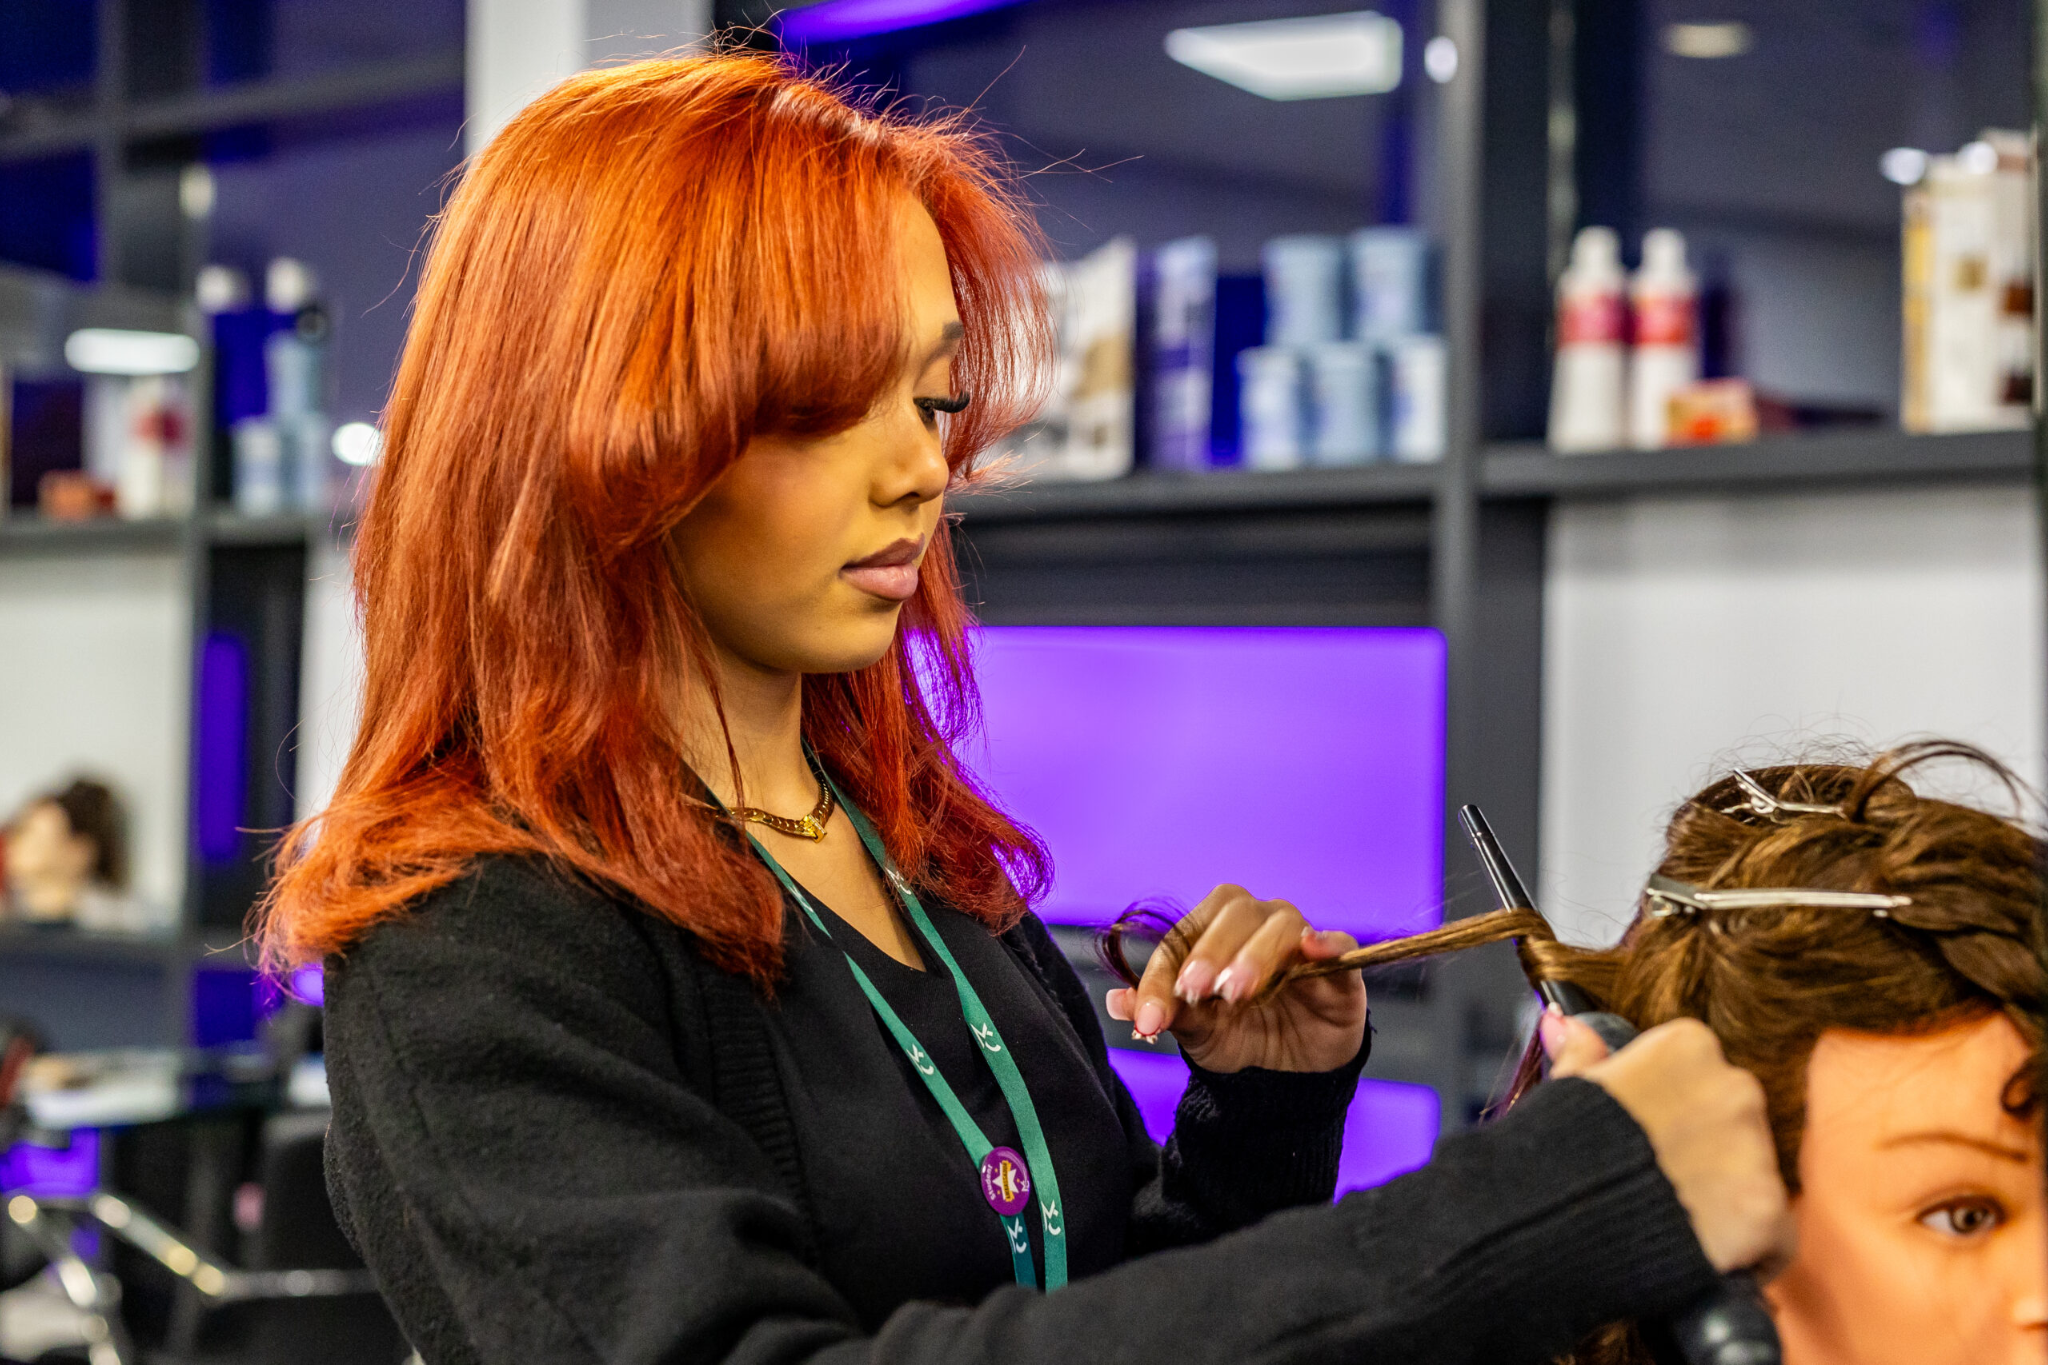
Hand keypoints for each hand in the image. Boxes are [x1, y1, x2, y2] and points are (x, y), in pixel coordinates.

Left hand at [1105, 884, 1366, 1073]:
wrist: (1291, 1074)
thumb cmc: (1241, 1036)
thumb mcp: (1199, 1034)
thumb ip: (1166, 1013)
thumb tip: (1116, 1002)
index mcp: (1214, 931)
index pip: (1183, 937)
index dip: (1161, 977)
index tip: (1150, 1019)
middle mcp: (1258, 923)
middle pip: (1233, 912)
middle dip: (1210, 951)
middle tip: (1196, 992)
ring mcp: (1301, 940)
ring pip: (1280, 925)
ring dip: (1255, 954)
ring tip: (1237, 992)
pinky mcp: (1341, 965)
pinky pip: (1337, 942)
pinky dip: (1325, 942)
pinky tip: (1311, 950)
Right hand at [1542, 1009, 1793, 1276]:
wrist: (1562, 1217)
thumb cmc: (1559, 1150)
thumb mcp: (1566, 1089)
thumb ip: (1581, 1054)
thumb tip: (1565, 1022)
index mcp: (1686, 1045)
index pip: (1701, 1075)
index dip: (1673, 1114)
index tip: (1649, 1139)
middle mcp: (1734, 1085)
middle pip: (1736, 1121)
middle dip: (1710, 1151)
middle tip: (1663, 1181)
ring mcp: (1754, 1148)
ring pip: (1756, 1176)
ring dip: (1727, 1197)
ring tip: (1677, 1219)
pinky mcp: (1766, 1210)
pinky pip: (1774, 1236)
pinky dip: (1748, 1250)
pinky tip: (1704, 1251)